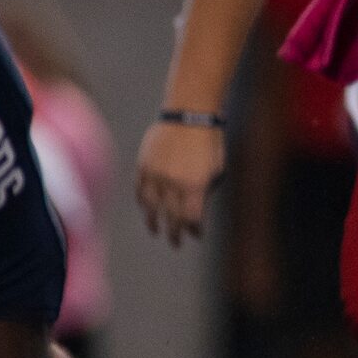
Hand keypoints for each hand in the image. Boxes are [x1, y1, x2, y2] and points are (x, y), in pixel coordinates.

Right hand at [135, 119, 224, 247]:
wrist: (189, 114)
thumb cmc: (209, 140)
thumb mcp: (217, 168)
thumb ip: (206, 190)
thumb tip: (198, 210)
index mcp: (194, 185)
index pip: (191, 217)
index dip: (194, 229)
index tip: (197, 235)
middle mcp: (172, 183)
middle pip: (171, 216)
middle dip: (175, 232)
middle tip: (176, 243)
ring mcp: (155, 175)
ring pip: (151, 207)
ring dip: (154, 221)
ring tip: (157, 231)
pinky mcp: (143, 166)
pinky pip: (140, 191)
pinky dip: (143, 203)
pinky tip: (147, 210)